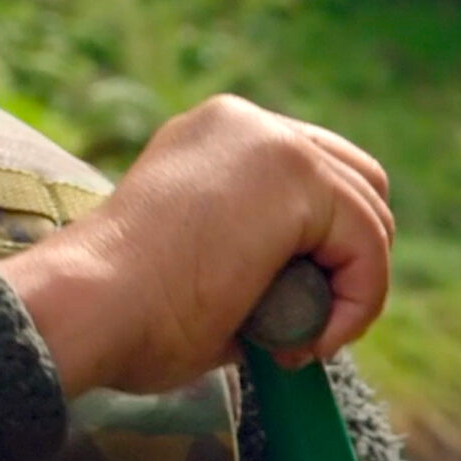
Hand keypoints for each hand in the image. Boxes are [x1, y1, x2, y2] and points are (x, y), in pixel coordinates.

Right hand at [0, 94, 395, 396]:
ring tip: (293, 338)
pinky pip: (369, 248)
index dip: (321, 245)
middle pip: (357, 179)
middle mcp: (241, 122)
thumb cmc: (122, 307)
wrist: (89, 303)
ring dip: (348, 289)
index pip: (311, 173)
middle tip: (306, 321)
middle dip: (349, 256)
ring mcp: (270, 140)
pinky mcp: (298, 175)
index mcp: (209, 135)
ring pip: (370, 217)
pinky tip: (303, 339)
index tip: (288, 306)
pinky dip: (354, 305)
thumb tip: (309, 293)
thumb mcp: (194, 253)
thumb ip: (253, 251)